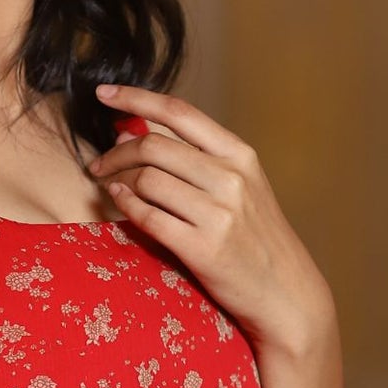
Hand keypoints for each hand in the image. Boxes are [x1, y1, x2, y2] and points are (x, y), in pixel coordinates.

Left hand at [90, 82, 332, 352]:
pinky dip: (126, 206)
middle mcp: (231, 178)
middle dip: (116, 152)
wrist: (287, 293)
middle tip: (99, 164)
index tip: (103, 94)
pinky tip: (119, 202)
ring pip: (146, 179)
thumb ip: (198, 158)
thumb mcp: (242, 186)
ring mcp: (219, 214)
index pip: (179, 112)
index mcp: (240, 154)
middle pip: (154, 145)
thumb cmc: (257, 238)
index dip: (136, 97)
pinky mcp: (203, 248)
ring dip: (117, 180)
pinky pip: (148, 216)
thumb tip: (135, 130)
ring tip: (110, 187)